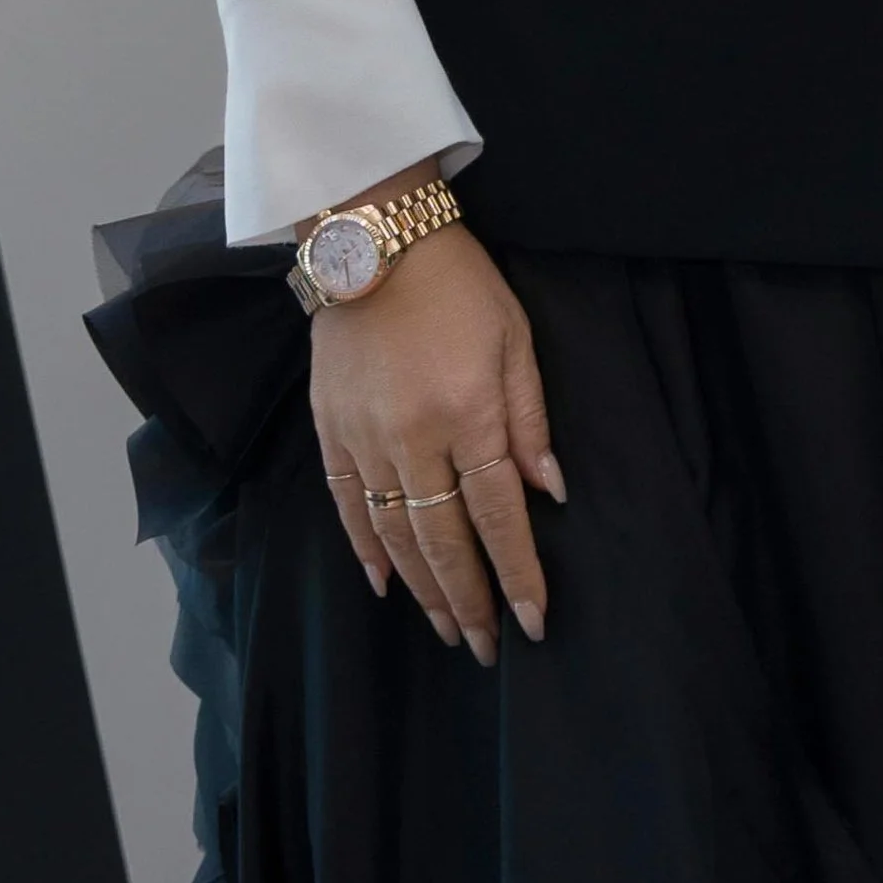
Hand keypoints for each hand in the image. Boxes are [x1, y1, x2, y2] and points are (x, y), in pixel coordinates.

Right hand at [308, 177, 561, 662]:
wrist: (376, 236)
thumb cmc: (460, 283)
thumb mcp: (516, 338)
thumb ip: (530, 419)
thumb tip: (550, 492)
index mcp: (469, 413)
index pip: (498, 515)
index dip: (516, 573)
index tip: (533, 620)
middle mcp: (415, 437)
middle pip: (444, 540)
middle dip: (470, 600)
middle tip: (488, 646)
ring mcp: (367, 438)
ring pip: (396, 535)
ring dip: (423, 588)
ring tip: (447, 627)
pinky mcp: (332, 430)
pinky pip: (348, 505)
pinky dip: (367, 549)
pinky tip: (386, 584)